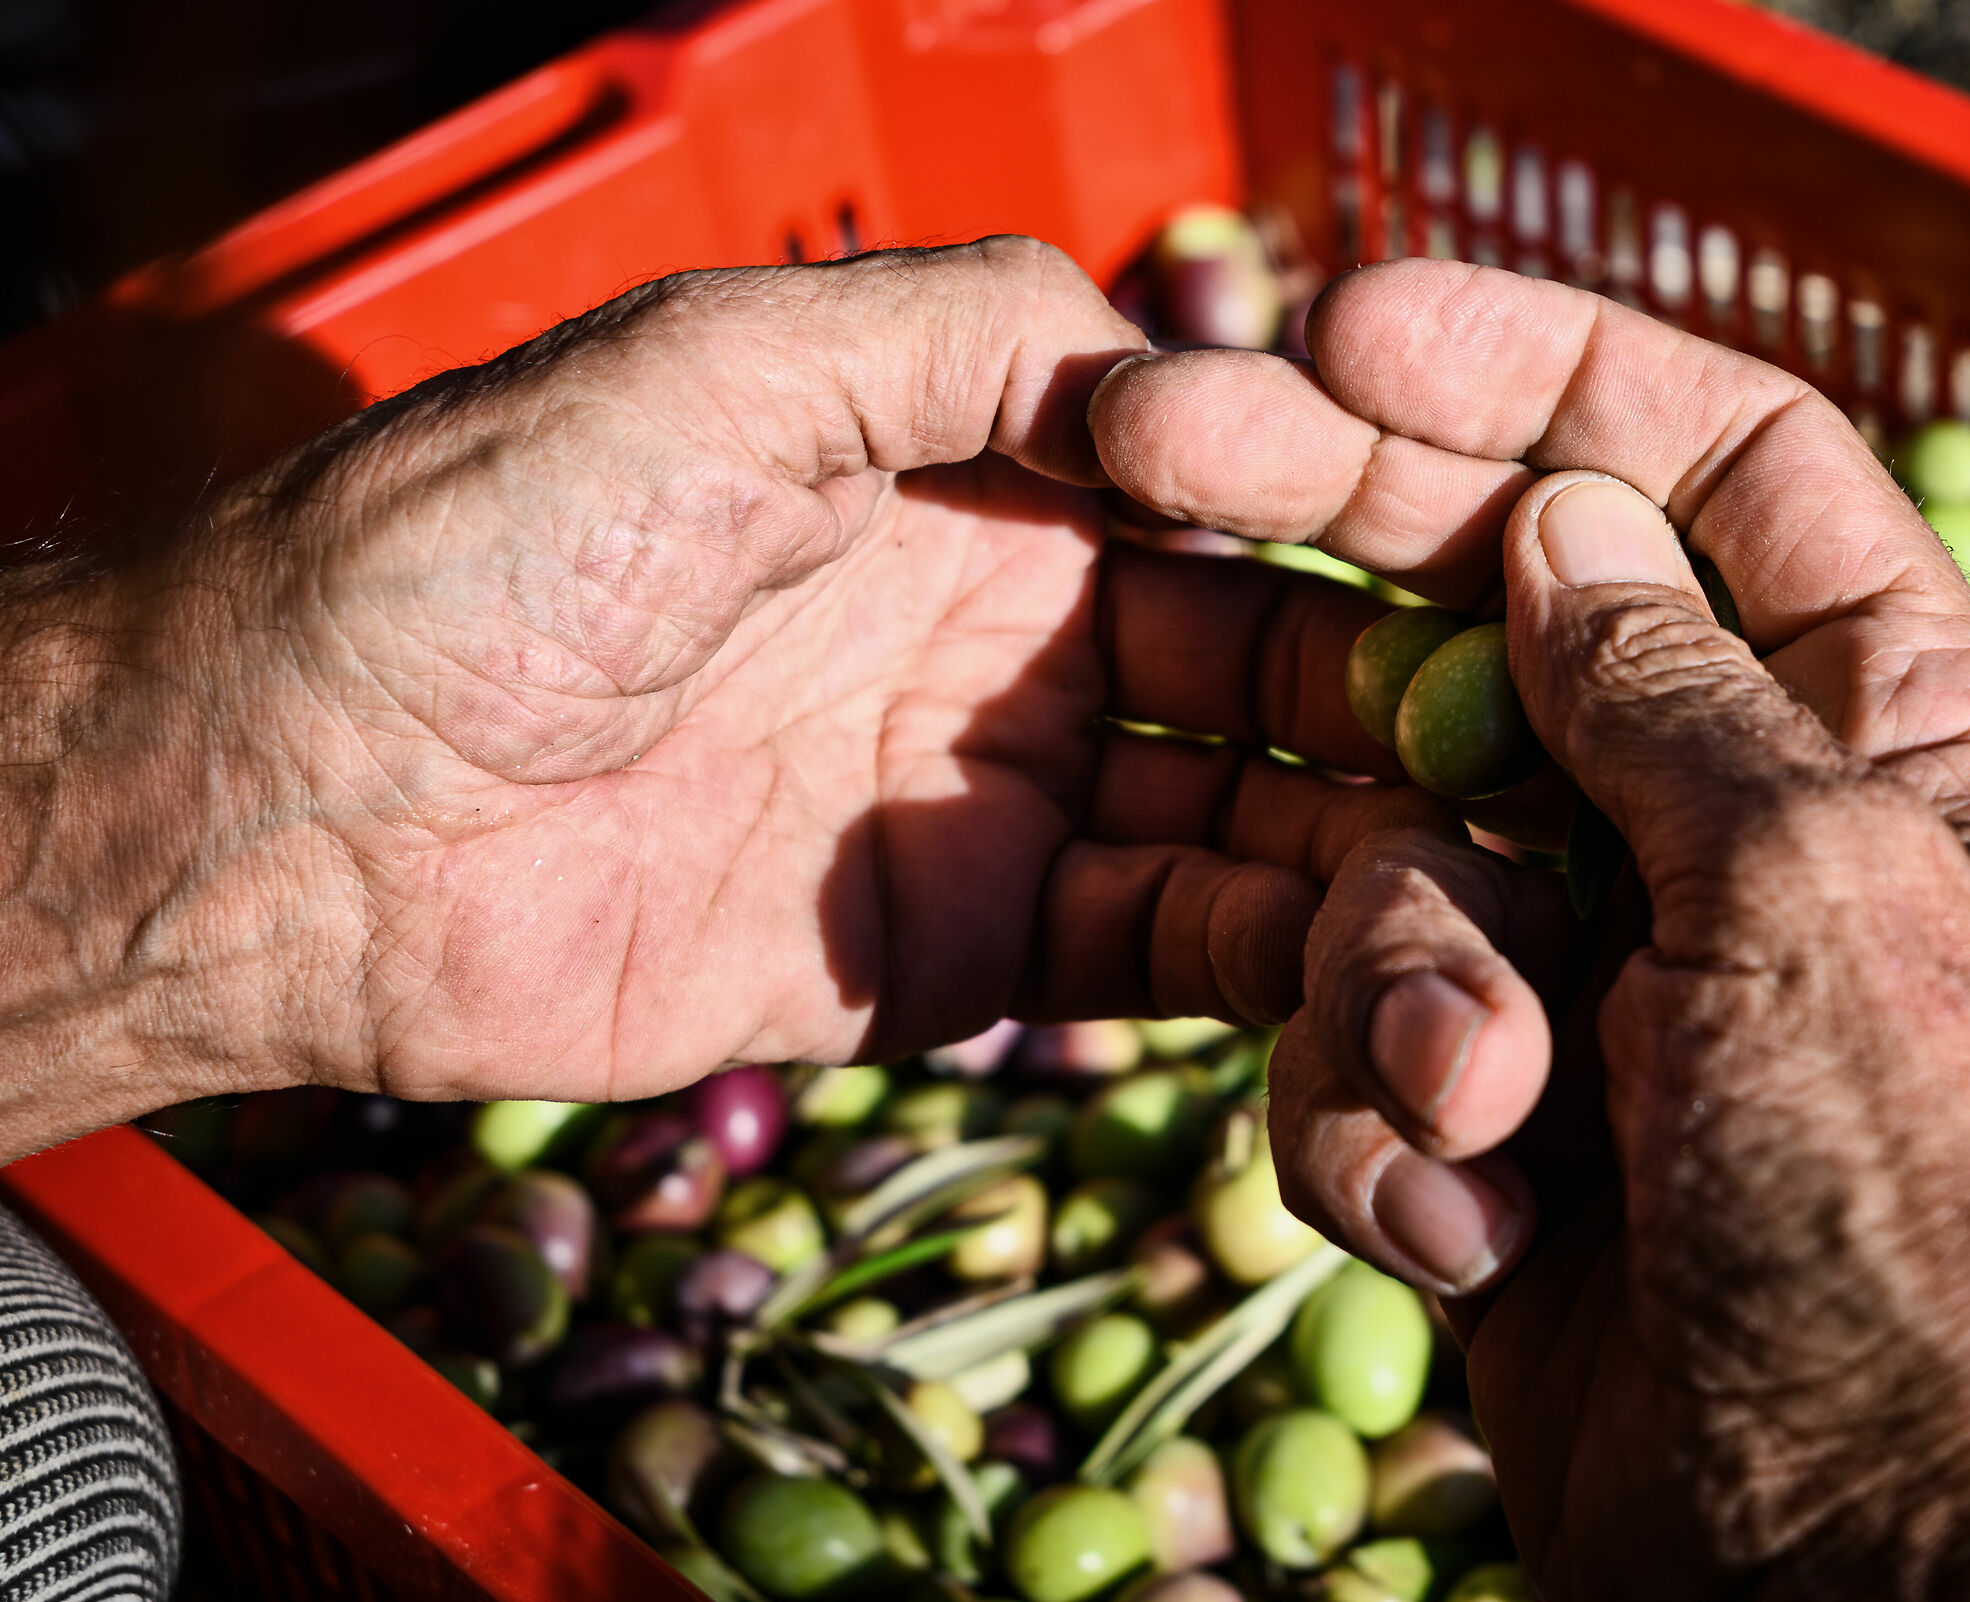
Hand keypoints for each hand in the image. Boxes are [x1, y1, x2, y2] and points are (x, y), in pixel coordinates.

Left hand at [0, 238, 1442, 1151]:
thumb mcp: (736, 368)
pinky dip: (1265, 973)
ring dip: (1370, 862)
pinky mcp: (954, 961)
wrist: (304, 803)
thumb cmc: (491, 542)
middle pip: (1282, 680)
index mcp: (988, 474)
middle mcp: (1020, 635)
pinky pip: (1149, 966)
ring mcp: (998, 804)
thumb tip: (1199, 351)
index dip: (1388, 534)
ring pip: (1244, 833)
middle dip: (1416, 717)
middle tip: (1561, 770)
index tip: (1530, 577)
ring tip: (1501, 900)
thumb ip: (974, 335)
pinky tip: (1374, 978)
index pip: (1253, 503)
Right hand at [1092, 262, 1969, 1598]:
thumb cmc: (1908, 1237)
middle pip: (1500, 612)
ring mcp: (1595, 967)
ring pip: (1386, 845)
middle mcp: (1737, 824)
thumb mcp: (1816, 902)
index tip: (1356, 328)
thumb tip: (1571, 520)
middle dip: (1339, 561)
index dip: (1546, 371)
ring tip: (1476, 1118)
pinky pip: (1346, 1029)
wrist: (1843, 1576)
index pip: (1722, 466)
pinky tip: (1465, 1228)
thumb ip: (1675, 692)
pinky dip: (1376, 1124)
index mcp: (1891, 732)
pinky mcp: (1485, 1106)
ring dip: (1393, 982)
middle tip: (1152, 455)